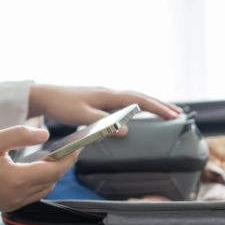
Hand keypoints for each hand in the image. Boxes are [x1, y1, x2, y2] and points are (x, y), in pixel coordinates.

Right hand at [0, 125, 77, 211]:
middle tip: (68, 150)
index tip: (77, 147)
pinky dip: (40, 183)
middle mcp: (19, 196)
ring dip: (52, 176)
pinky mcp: (8, 206)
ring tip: (53, 158)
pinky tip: (35, 170)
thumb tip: (45, 134)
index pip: (54, 170)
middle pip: (52, 181)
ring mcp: (14, 204)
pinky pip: (33, 196)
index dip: (69, 159)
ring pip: (44, 190)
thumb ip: (20, 135)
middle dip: (63, 166)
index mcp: (17, 180)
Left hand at [28, 85, 182, 134]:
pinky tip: (142, 113)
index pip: (140, 101)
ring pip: (135, 99)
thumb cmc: (62, 105)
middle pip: (142, 98)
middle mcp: (110, 93)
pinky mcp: (101, 100)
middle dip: (161, 106)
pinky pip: (127, 102)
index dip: (158, 108)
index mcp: (109, 96)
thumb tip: (126, 131)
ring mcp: (106, 95)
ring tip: (167, 113)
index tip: (173, 116)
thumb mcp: (83, 117)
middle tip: (179, 115)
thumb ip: (104, 124)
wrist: (45, 96)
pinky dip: (140, 106)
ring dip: (152, 106)